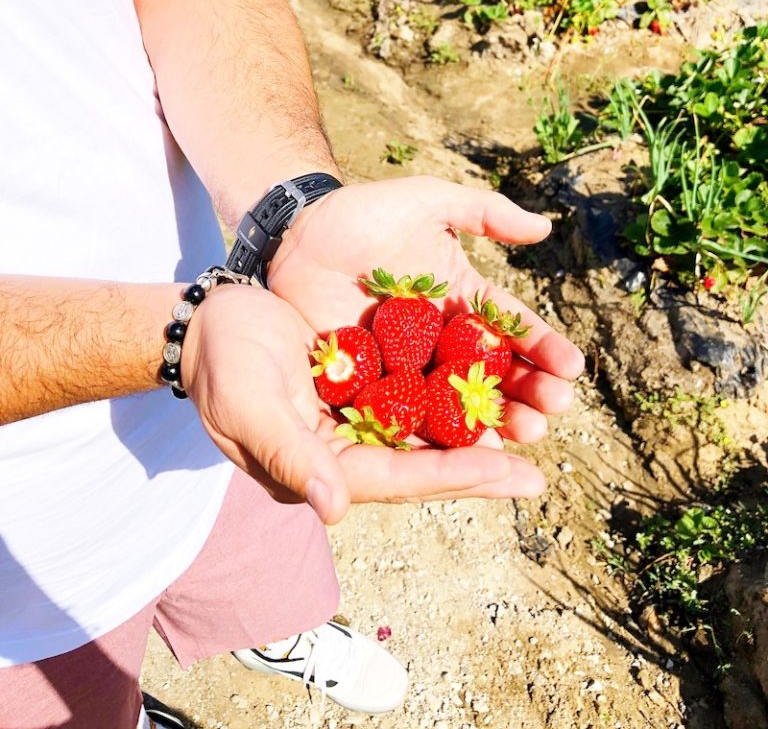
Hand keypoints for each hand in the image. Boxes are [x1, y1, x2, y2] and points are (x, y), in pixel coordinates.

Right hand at [181, 282, 552, 522]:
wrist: (211, 322)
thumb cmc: (221, 365)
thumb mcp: (248, 407)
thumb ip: (290, 456)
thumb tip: (333, 510)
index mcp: (320, 469)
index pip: (397, 478)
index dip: (454, 476)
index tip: (510, 474)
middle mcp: (343, 454)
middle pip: (421, 465)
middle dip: (478, 470)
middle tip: (534, 476)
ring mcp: (353, 422)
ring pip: (423, 435)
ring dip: (472, 438)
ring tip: (523, 437)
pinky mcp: (360, 389)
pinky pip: (411, 399)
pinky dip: (448, 397)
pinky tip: (485, 389)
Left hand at [268, 176, 582, 443]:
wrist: (298, 233)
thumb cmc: (363, 214)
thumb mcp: (428, 201)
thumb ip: (483, 212)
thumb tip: (544, 228)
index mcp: (463, 301)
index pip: (512, 327)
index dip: (543, 347)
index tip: (572, 367)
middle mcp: (443, 340)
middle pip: (494, 373)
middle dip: (529, 392)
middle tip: (554, 408)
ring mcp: (408, 367)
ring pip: (457, 401)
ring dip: (492, 420)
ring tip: (523, 433)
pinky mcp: (369, 386)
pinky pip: (403, 413)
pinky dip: (431, 434)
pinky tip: (458, 452)